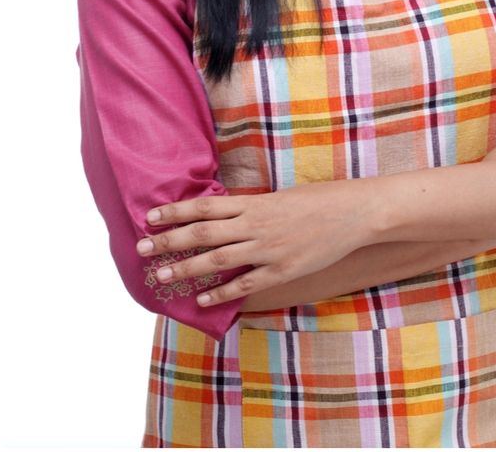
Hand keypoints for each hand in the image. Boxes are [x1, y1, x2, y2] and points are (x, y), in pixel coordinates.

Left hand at [136, 179, 370, 306]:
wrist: (355, 213)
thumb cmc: (320, 200)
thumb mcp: (281, 195)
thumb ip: (253, 208)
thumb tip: (225, 215)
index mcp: (254, 204)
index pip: (205, 206)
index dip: (176, 212)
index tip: (151, 216)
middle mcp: (255, 226)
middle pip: (202, 234)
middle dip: (168, 242)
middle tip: (141, 248)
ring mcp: (268, 250)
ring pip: (216, 261)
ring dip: (185, 269)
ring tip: (160, 276)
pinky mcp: (282, 271)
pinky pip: (245, 285)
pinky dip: (221, 293)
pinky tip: (201, 299)